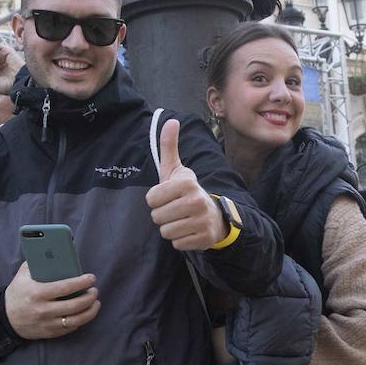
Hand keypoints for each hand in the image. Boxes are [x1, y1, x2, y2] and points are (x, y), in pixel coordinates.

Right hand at [3, 262, 99, 339]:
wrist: (5, 318)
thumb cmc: (17, 293)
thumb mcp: (22, 275)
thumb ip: (37, 263)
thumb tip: (56, 253)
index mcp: (37, 293)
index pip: (65, 288)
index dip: (81, 282)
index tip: (91, 278)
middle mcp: (43, 310)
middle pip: (75, 305)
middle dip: (89, 297)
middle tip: (94, 290)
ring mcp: (47, 323)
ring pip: (76, 320)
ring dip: (90, 311)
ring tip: (95, 302)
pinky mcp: (50, 333)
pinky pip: (71, 328)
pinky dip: (82, 320)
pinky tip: (86, 312)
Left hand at [146, 119, 227, 250]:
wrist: (214, 216)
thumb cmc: (188, 192)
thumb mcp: (177, 170)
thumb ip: (169, 146)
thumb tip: (170, 120)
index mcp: (186, 182)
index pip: (151, 200)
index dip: (156, 200)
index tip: (169, 197)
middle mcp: (196, 200)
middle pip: (157, 217)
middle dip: (163, 215)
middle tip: (176, 210)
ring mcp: (201, 221)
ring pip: (165, 232)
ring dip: (170, 228)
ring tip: (182, 220)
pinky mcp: (204, 239)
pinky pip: (177, 244)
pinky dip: (180, 240)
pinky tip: (189, 231)